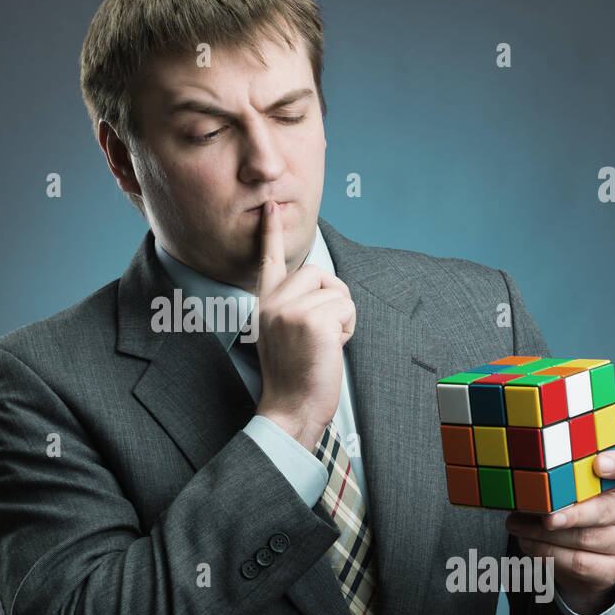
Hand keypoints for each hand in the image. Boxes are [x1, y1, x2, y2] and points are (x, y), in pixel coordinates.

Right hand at [251, 200, 355, 452]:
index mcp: (266, 304)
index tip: (270, 206)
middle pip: (319, 272)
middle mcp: (273, 302)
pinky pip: (346, 308)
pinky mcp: (312, 321)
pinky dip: (348, 328)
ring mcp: (290, 310)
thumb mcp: (285, 334)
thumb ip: (295, 307)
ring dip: (343, 317)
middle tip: (324, 332)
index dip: (270, 232)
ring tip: (325, 343)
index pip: (269, 260)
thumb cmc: (295, 377)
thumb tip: (324, 288)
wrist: (291, 408)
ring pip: (337, 291)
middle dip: (333, 299)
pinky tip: (331, 348)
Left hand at [505, 448, 614, 614]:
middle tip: (545, 517)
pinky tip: (529, 545)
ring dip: (545, 535)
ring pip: (585, 538)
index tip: (599, 464)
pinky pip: (578, 563)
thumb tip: (522, 487)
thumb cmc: (574, 511)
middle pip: (604, 509)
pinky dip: (548, 554)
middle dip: (570, 514)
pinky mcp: (613, 567)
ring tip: (518, 528)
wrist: (588, 557)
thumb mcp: (569, 491)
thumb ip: (557, 483)